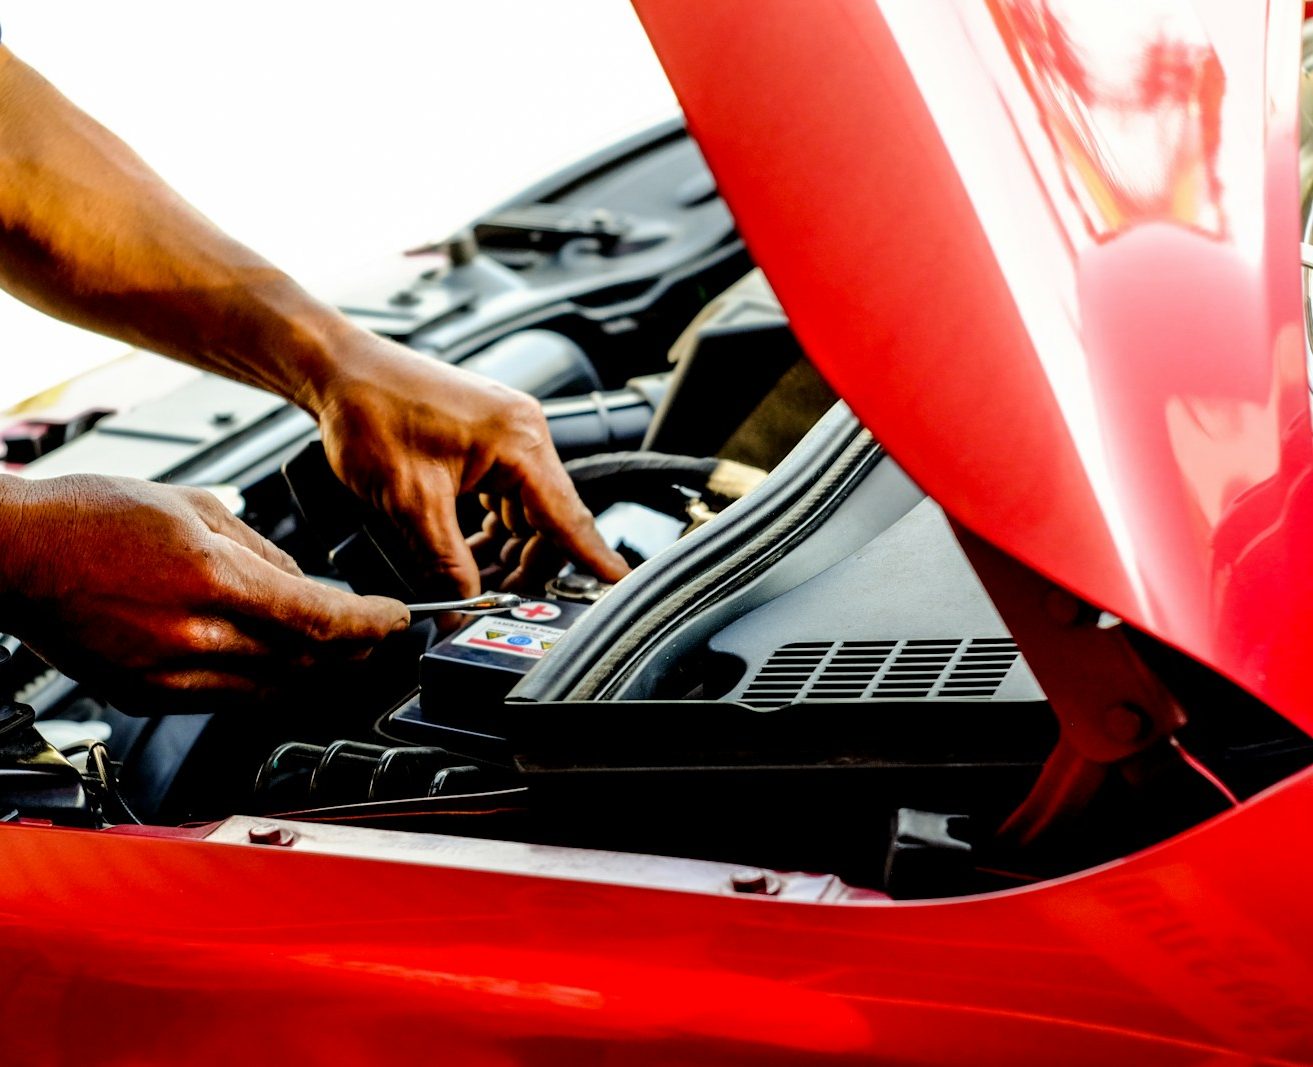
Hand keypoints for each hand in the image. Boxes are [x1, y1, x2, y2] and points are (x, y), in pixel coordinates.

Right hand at [0, 474, 408, 711]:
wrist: (13, 553)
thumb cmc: (91, 517)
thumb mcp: (194, 506)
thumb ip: (261, 549)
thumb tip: (307, 582)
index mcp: (210, 578)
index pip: (318, 618)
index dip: (369, 625)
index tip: (396, 620)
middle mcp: (192, 636)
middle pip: (304, 662)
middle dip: (354, 654)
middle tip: (380, 640)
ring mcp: (165, 675)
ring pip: (271, 689)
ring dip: (316, 675)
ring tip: (343, 656)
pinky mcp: (144, 696)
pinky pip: (226, 701)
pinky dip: (264, 685)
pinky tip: (279, 667)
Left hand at [313, 337, 628, 596]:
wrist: (339, 371)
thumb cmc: (371, 411)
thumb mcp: (409, 502)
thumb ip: (444, 562)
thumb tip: (462, 610)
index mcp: (520, 443)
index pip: (569, 517)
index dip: (593, 559)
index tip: (619, 588)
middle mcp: (524, 435)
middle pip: (550, 522)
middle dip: (529, 567)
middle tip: (501, 605)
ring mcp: (507, 436)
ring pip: (526, 514)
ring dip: (505, 552)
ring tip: (474, 584)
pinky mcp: (487, 441)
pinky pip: (505, 498)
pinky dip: (489, 530)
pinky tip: (463, 553)